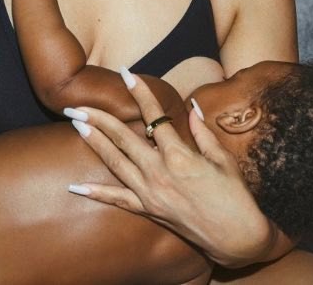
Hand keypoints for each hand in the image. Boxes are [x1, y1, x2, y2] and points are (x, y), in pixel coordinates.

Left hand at [67, 75, 275, 267]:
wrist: (237, 238)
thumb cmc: (235, 195)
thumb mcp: (223, 158)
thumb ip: (202, 131)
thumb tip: (191, 107)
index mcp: (179, 155)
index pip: (154, 116)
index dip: (140, 93)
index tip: (127, 74)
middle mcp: (159, 172)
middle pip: (123, 138)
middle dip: (98, 118)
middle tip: (77, 105)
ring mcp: (151, 193)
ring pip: (115, 163)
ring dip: (94, 142)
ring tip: (76, 125)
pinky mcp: (148, 210)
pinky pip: (117, 200)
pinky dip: (96, 193)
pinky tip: (76, 186)